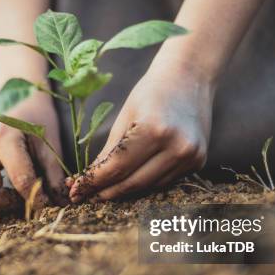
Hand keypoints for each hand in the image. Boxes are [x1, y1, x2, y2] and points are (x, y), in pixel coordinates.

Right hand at [0, 92, 65, 210]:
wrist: (18, 96)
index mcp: (4, 137)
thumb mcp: (50, 143)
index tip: (45, 204)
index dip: (36, 199)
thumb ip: (53, 174)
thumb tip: (60, 204)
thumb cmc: (36, 120)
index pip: (20, 181)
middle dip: (5, 204)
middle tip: (20, 199)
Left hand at [68, 66, 214, 201]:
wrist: (190, 77)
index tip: (76, 191)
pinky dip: (146, 183)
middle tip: (86, 196)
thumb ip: (109, 151)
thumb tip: (89, 180)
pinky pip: (164, 181)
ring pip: (149, 186)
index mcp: (154, 130)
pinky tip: (131, 180)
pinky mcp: (199, 161)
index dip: (94, 183)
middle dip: (106, 192)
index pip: (117, 168)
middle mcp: (176, 146)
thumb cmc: (152, 92)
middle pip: (133, 183)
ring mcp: (191, 156)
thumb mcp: (125, 117)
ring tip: (105, 191)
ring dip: (125, 191)